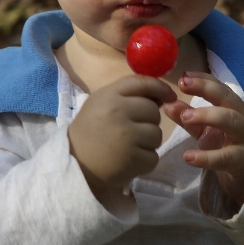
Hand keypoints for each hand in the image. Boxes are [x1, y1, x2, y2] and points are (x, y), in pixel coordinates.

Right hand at [68, 75, 176, 192]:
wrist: (74, 162)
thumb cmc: (90, 129)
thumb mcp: (102, 102)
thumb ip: (128, 95)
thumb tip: (162, 95)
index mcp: (110, 95)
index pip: (143, 83)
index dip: (161, 87)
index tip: (169, 96)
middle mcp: (119, 111)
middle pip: (153, 111)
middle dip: (149, 121)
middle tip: (134, 129)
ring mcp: (127, 136)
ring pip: (157, 134)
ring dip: (149, 141)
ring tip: (131, 145)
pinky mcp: (132, 159)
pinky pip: (154, 156)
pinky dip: (146, 160)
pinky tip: (131, 159)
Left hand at [163, 72, 243, 203]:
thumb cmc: (229, 144)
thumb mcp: (207, 129)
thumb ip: (189, 117)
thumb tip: (167, 104)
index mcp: (235, 106)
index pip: (220, 87)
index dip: (203, 79)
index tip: (184, 76)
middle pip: (227, 98)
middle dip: (206, 89)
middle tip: (184, 86)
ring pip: (231, 121)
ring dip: (207, 116)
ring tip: (185, 118)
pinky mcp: (242, 161)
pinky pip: (225, 157)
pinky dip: (206, 157)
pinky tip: (188, 157)